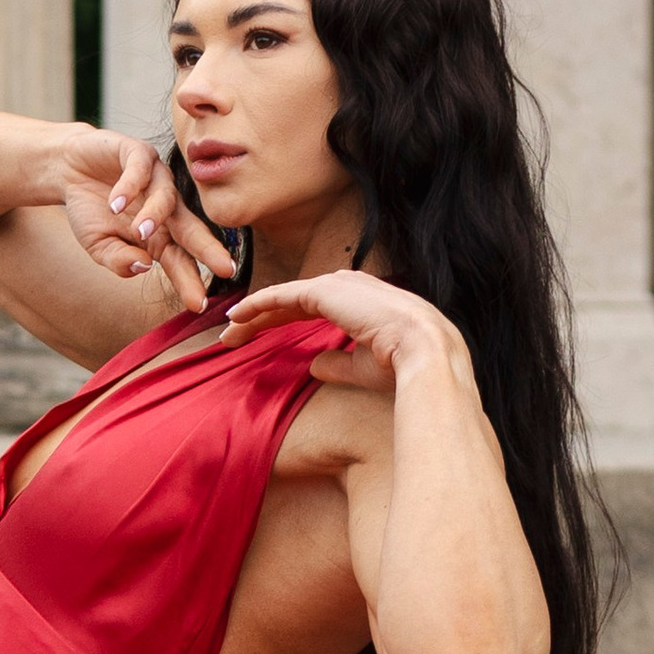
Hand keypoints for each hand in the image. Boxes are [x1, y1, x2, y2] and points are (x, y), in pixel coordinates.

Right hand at [52, 127, 238, 318]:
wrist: (67, 169)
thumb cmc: (89, 210)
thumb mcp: (97, 244)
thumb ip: (118, 260)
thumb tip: (143, 267)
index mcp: (158, 234)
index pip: (178, 259)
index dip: (188, 280)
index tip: (198, 304)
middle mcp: (164, 207)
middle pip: (190, 229)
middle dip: (207, 249)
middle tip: (224, 268)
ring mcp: (155, 178)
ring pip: (166, 198)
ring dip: (155, 215)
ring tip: (140, 231)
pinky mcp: (139, 153)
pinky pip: (141, 169)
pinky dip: (129, 186)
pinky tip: (115, 202)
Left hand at [222, 268, 474, 396]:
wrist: (424, 353)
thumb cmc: (403, 366)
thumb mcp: (363, 367)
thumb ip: (336, 363)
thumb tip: (314, 366)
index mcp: (361, 303)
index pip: (313, 309)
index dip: (283, 323)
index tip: (258, 340)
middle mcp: (349, 288)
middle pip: (294, 302)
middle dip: (263, 319)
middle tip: (234, 337)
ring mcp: (338, 286)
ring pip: (284, 298)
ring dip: (254, 313)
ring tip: (228, 331)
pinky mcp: (325, 291)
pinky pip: (282, 296)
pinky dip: (257, 304)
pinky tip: (237, 316)